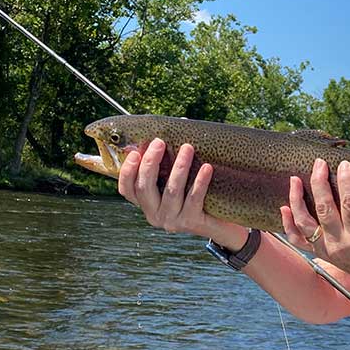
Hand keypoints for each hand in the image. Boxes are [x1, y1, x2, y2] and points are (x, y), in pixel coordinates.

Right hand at [118, 138, 247, 250]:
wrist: (223, 225)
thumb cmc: (198, 197)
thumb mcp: (180, 181)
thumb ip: (171, 160)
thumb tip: (182, 123)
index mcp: (147, 204)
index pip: (127, 190)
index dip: (126, 172)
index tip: (134, 152)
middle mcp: (155, 215)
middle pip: (144, 188)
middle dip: (150, 163)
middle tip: (160, 142)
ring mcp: (172, 221)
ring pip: (171, 191)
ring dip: (179, 167)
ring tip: (188, 148)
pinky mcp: (192, 223)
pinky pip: (194, 198)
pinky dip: (199, 182)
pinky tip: (207, 168)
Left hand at [280, 158, 349, 276]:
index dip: (347, 183)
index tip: (345, 165)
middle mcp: (339, 245)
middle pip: (324, 210)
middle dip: (320, 184)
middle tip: (319, 164)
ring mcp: (324, 249)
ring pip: (304, 223)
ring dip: (297, 200)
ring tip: (294, 179)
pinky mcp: (316, 252)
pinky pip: (296, 239)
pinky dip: (288, 223)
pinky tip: (284, 207)